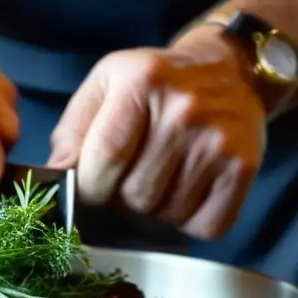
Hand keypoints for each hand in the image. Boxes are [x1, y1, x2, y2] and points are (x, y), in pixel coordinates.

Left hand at [48, 35, 265, 238]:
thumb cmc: (155, 84)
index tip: (88, 192)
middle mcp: (184, 110)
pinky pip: (206, 225)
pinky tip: (185, 193)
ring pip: (166, 214)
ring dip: (153, 214)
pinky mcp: (243, 169)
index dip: (89, 187)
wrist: (230, 71)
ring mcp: (218, 142)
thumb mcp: (106, 85)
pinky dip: (189, 222)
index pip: (105, 156)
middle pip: (135, 193)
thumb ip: (73, 130)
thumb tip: (54, 178)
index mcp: (142, 81)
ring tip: (156, 183)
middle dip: (120, 202)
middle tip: (125, 185)